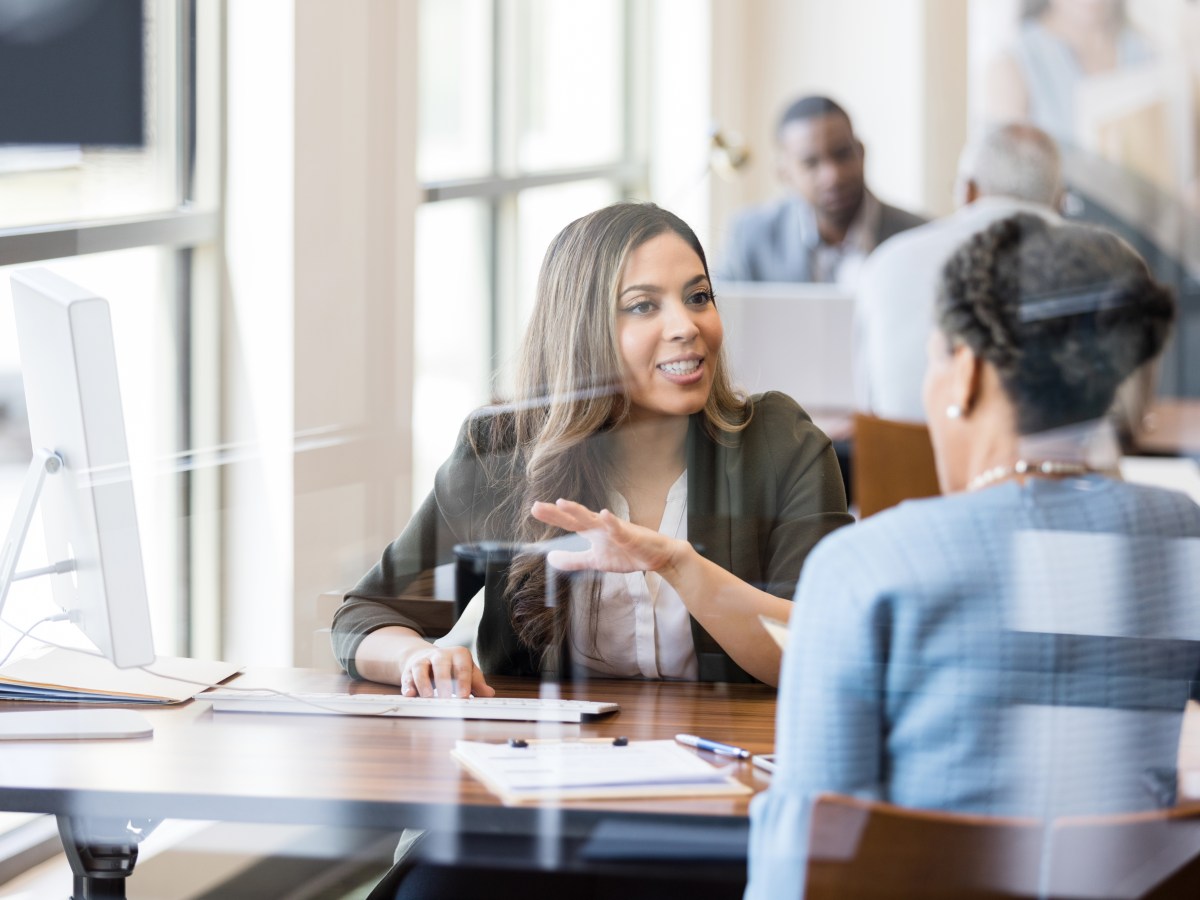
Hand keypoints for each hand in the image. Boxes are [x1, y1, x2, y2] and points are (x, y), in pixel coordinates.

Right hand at [399, 644, 494, 698]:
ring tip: (428, 697)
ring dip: (424, 683)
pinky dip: (408, 686)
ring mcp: (423, 661)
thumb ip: (477, 683)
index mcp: (458, 654)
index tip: (464, 696)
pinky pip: (407, 677)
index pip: (462, 667)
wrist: (429, 658)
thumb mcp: (468, 672)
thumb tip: (489, 693)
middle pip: (441, 666)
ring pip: (421, 668)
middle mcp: (440, 655)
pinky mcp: (409, 670)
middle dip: (443, 682)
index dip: (463, 681)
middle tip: (446, 698)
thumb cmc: (453, 668)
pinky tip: (410, 695)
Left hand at [530, 498, 680, 574]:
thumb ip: (573, 559)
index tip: (534, 509)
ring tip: (562, 503)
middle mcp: (601, 527)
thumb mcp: (595, 561)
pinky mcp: (631, 536)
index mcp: (592, 532)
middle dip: (557, 512)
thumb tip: (549, 558)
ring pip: (594, 519)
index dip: (552, 516)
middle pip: (576, 518)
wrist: (657, 557)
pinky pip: (619, 529)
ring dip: (579, 511)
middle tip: (537, 506)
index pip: (569, 523)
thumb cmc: (626, 554)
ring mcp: (616, 530)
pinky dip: (612, 523)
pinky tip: (604, 514)